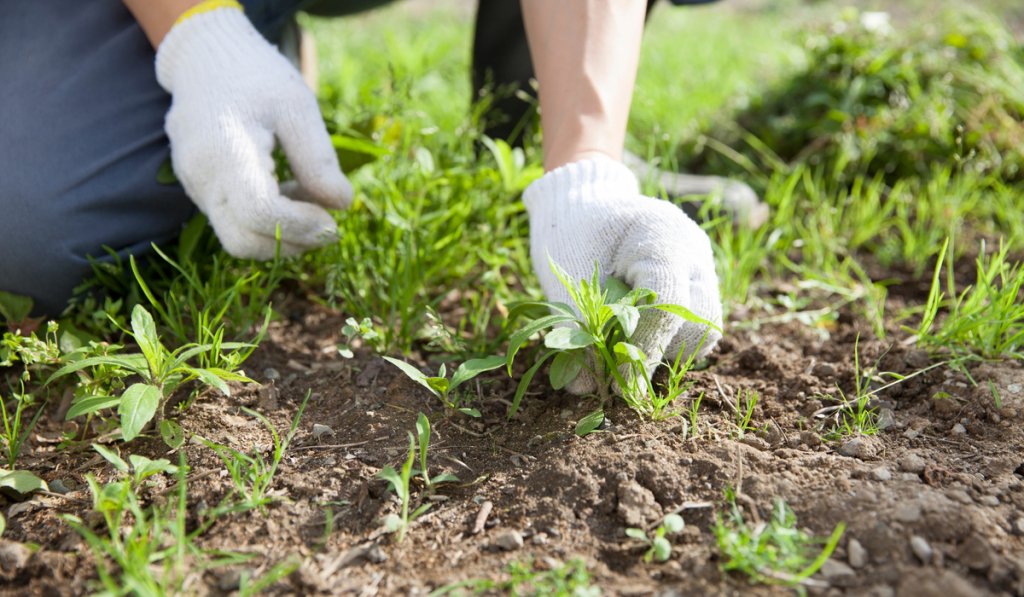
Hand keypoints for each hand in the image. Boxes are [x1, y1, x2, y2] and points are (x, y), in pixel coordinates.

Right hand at [155, 6, 351, 257]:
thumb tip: (342, 205)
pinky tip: (286, 189)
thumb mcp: (297, 106)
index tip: (333, 221)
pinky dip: (265, 221)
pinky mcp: (198, 190)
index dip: (301, 227)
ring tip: (308, 196)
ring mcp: (195, 186)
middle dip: (291, 241)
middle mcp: (202, 177)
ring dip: (280, 233)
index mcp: (226, 151)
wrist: (204, 58)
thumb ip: (318, 159)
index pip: (261, 213)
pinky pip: (232, 222)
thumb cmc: (255, 76)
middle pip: (244, 241)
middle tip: (328, 223)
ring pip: (238, 238)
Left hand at [524, 158, 722, 393]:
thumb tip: (583, 389)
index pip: (668, 302)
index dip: (644, 348)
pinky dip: (666, 341)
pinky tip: (635, 337)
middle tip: (619, 366)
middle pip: (701, 322)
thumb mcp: (566, 276)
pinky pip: (695, 326)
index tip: (618, 384)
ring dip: (666, 350)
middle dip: (661, 351)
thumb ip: (577, 328)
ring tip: (624, 348)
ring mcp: (702, 267)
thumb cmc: (571, 232)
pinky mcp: (698, 283)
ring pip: (704, 330)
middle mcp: (694, 251)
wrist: (585, 205)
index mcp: (662, 235)